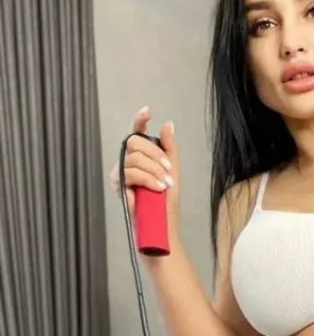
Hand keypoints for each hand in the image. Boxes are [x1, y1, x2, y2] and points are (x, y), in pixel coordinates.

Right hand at [108, 107, 178, 226]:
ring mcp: (121, 172)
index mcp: (141, 156)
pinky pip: (131, 173)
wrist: (163, 224)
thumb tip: (167, 124)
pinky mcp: (117, 185)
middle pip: (134, 141)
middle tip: (168, 170)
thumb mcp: (173, 171)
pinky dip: (148, 179)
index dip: (139, 120)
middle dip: (155, 154)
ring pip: (134, 158)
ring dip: (154, 171)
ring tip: (164, 184)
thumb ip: (169, 148)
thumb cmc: (167, 202)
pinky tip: (157, 188)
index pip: (136, 132)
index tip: (147, 111)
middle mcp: (128, 161)